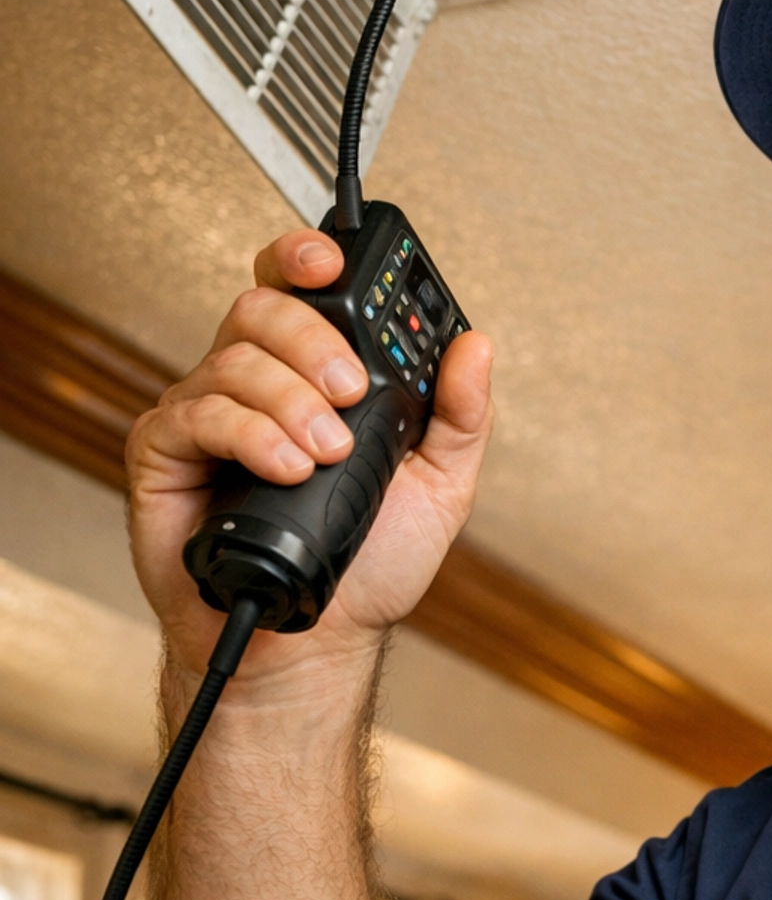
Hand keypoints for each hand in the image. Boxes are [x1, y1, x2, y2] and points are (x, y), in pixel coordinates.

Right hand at [127, 230, 493, 685]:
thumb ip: (460, 416)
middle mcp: (256, 384)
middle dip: (314, 340)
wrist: (314, 642)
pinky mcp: (167, 453)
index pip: (299, 289)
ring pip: (235, 358)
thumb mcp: (440, 487)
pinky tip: (286, 466)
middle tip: (352, 393)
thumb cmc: (366, 568)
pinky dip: (251, 433)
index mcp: (314, 376)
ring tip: (326, 454)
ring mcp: (208, 415)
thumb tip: (476, 347)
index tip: (333, 262)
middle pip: (263, 307)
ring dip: (291, 400)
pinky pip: (198, 413)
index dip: (307, 257)